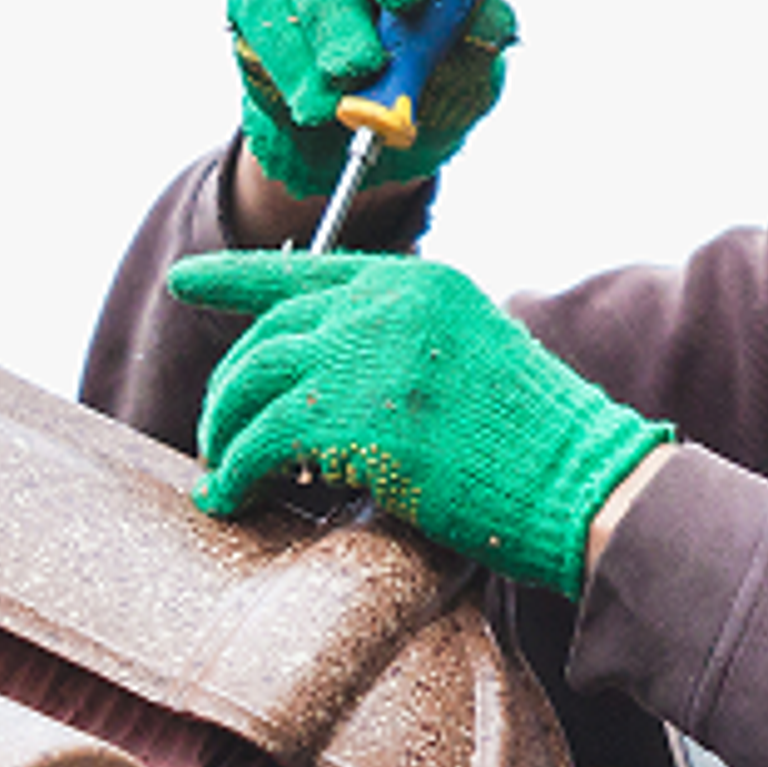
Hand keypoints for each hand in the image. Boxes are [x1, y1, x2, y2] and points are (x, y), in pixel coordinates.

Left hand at [166, 251, 667, 597]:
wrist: (581, 479)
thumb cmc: (537, 439)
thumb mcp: (473, 353)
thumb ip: (403, 346)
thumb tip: (333, 381)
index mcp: (414, 282)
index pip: (302, 269)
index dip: (234, 278)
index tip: (186, 281)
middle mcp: (383, 306)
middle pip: (266, 334)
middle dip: (230, 387)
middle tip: (218, 433)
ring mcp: (365, 359)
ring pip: (249, 383)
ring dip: (224, 432)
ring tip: (221, 471)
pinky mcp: (354, 423)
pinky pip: (258, 442)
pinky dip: (233, 473)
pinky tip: (229, 497)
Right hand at [228, 0, 519, 203]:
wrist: (357, 135)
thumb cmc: (428, 82)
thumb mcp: (468, 69)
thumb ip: (478, 41)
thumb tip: (486, 20)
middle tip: (411, 0)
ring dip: (338, 25)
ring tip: (356, 80)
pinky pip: (270, 17)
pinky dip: (298, 67)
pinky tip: (317, 104)